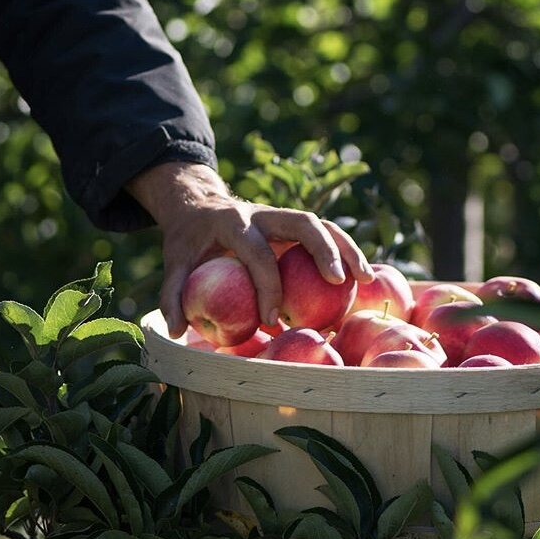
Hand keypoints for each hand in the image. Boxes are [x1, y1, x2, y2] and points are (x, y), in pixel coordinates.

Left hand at [125, 162, 373, 337]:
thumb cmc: (188, 241)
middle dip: (324, 251)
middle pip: (303, 223)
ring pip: (323, 225)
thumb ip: (172, 294)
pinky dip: (344, 253)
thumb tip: (176, 331)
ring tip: (367, 278)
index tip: (271, 321)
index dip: (267, 287)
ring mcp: (282, 217)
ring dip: (347, 249)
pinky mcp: (293, 226)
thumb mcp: (172, 263)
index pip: (258, 253)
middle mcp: (263, 214)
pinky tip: (361, 279)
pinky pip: (325, 235)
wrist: (199, 207)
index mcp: (233, 221)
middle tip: (340, 283)